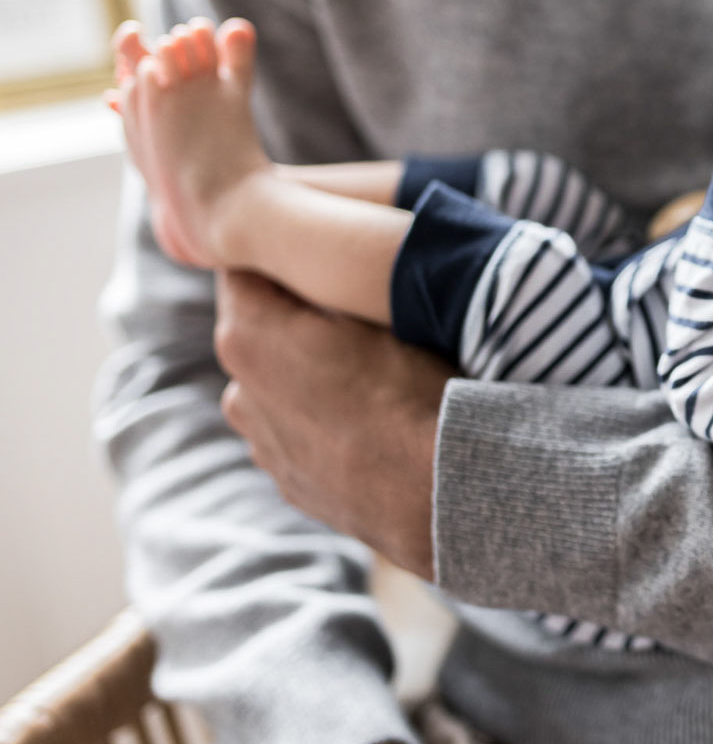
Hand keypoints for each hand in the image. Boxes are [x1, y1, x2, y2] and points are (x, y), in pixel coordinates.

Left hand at [213, 270, 451, 579]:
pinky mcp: (288, 481)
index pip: (242, 264)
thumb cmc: (420, 392)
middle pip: (258, 326)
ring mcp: (261, 442)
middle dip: (297, 314)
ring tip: (375, 376)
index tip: (320, 250)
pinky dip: (323, 417)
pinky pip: (297, 428)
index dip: (283, 251)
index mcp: (248, 334)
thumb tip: (321, 255)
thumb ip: (331, 278)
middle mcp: (238, 389)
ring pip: (278, 381)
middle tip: (360, 313)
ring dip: (309, 370)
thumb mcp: (382, 310)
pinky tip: (373, 421)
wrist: (443, 493)